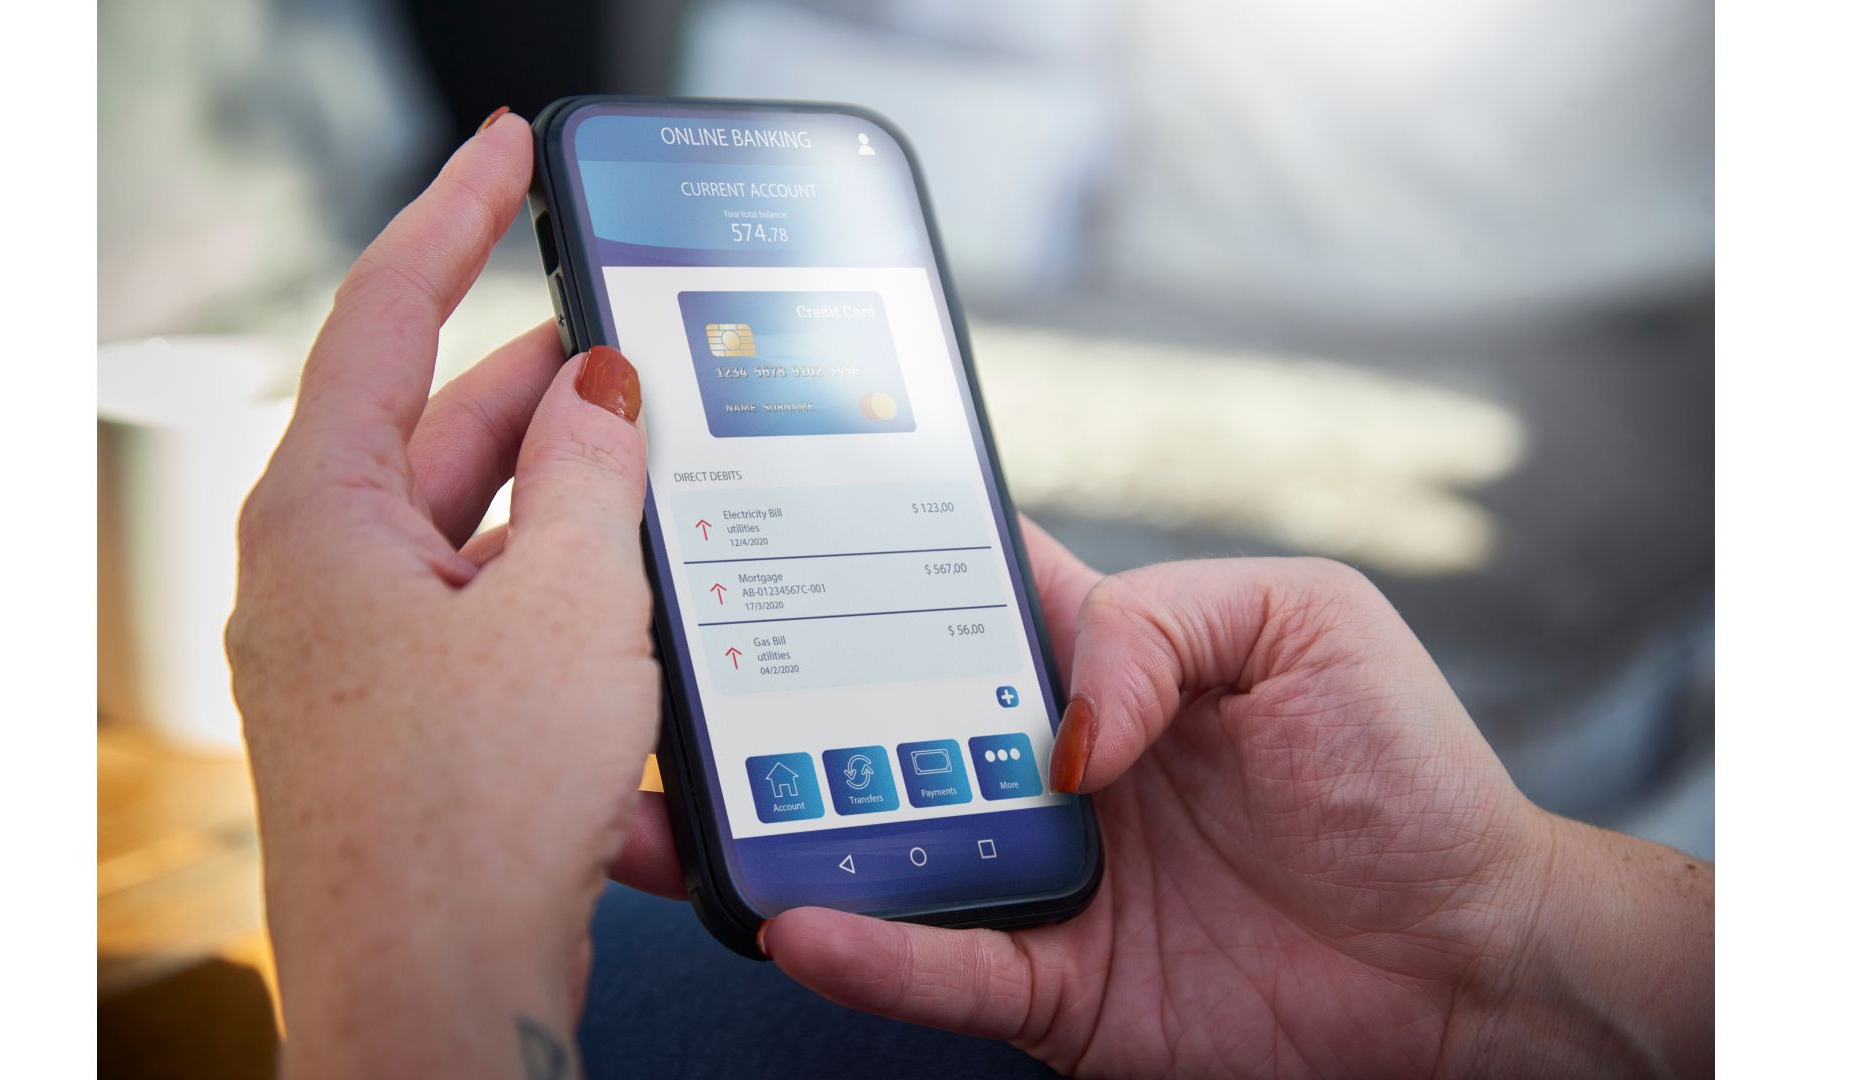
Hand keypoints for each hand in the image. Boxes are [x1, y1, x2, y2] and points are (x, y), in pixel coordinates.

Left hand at [227, 111, 651, 1077]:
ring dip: (582, 496)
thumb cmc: (474, 814)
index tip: (509, 148)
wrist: (441, 1000)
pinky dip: (574, 582)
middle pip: (448, 422)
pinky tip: (653, 592)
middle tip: (656, 345)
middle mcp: (327, 573)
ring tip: (678, 477)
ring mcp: (369, 648)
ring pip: (490, 522)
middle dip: (559, 383)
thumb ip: (593, 473)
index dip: (457, 216)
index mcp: (321, 517)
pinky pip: (501, 605)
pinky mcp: (419, 714)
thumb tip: (603, 389)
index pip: (383, 314)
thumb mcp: (566, 606)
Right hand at [638, 532, 1711, 1075]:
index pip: (948, 593)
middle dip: (765, 700)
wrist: (1475, 956)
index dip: (851, 555)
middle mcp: (1042, 766)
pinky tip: (801, 924)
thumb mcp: (1303, 622)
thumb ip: (1157, 627)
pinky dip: (869, 955)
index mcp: (1096, 661)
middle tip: (660, 668)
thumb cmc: (1403, 770)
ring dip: (777, 829)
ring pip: (877, 850)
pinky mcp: (1057, 988)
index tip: (745, 521)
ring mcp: (1042, 877)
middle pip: (875, 723)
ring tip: (675, 803)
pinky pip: (944, 973)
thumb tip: (1051, 727)